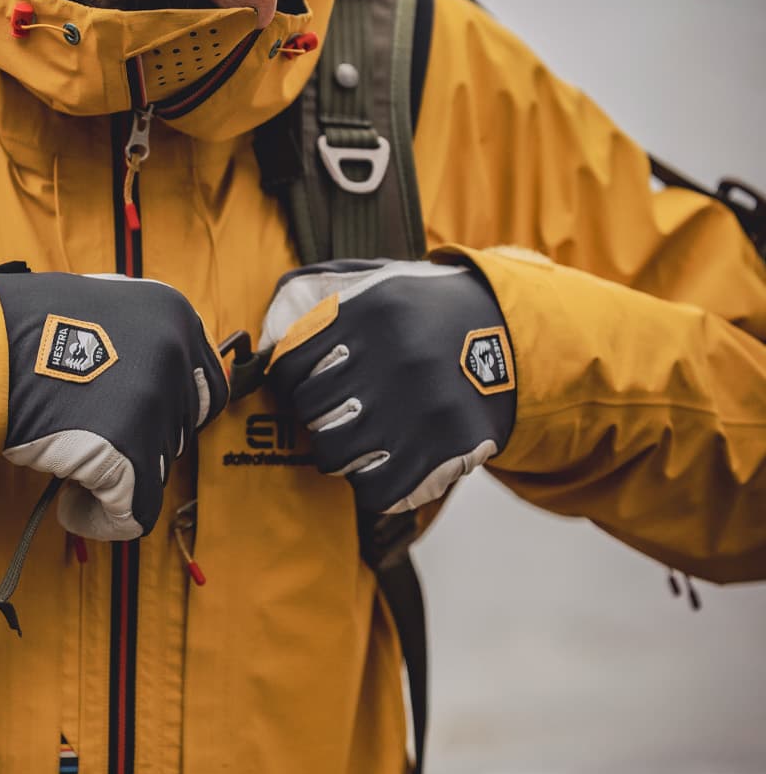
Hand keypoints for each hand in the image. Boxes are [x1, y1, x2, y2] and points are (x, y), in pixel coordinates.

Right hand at [0, 271, 227, 538]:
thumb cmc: (30, 326)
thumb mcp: (109, 304)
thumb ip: (148, 336)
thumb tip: (173, 375)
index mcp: (176, 315)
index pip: (210, 390)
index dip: (173, 415)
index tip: (143, 425)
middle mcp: (176, 354)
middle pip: (183, 431)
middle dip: (146, 444)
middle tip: (101, 440)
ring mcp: (155, 403)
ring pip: (158, 470)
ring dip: (122, 476)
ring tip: (77, 463)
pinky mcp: (127, 450)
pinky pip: (134, 512)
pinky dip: (105, 519)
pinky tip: (74, 507)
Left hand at [259, 259, 515, 513]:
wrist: (510, 335)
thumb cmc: (427, 313)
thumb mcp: (380, 284)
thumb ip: (322, 299)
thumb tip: (263, 342)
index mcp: (370, 310)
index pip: (289, 363)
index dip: (288, 381)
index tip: (303, 384)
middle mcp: (393, 356)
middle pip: (309, 411)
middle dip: (315, 415)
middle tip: (334, 411)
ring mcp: (420, 405)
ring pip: (334, 453)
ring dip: (337, 452)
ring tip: (356, 438)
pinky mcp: (446, 446)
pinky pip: (376, 488)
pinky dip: (370, 483)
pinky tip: (381, 462)